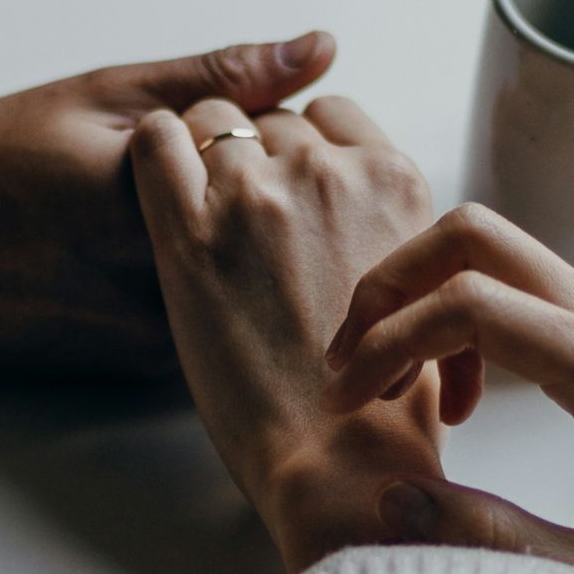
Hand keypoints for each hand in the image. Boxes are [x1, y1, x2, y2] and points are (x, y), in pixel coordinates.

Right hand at [0, 32, 336, 373]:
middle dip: (266, 200)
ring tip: (146, 222)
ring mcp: (161, 338)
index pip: (286, 168)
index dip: (270, 141)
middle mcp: (169, 287)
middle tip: (194, 174)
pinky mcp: (148, 370)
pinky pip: (215, 323)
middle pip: (279, 237)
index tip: (226, 128)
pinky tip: (141, 261)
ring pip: (251, 288)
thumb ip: (219, 78)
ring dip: (244, 253)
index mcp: (163, 206)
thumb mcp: (103, 96)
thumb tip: (318, 50)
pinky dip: (210, 291)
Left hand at [129, 96, 442, 571]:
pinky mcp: (190, 230)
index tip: (288, 186)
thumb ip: (391, 230)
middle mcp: (330, 172)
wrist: (338, 460)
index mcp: (394, 182)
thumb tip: (364, 217)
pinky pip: (155, 138)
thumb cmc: (384, 401)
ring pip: (212, 119)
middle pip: (272, 118)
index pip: (333, 114)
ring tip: (198, 216)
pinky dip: (153, 152)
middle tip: (240, 220)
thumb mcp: (421, 289)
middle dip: (253, 156)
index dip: (303, 145)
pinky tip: (157, 192)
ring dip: (201, 156)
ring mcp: (259, 193)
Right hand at [321, 204, 573, 573]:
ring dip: (421, 302)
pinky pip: (516, 290)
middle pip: (474, 236)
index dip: (388, 342)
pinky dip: (459, 322)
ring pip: (491, 251)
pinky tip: (458, 404)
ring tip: (391, 391)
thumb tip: (390, 503)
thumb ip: (495, 543)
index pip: (472, 303)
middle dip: (390, 288)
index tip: (348, 404)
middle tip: (351, 373)